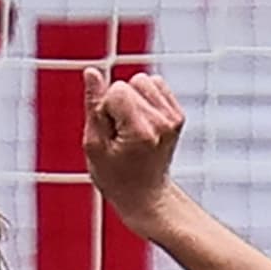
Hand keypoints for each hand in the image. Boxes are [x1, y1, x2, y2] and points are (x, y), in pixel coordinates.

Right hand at [82, 67, 184, 230]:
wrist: (146, 196)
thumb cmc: (117, 178)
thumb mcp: (95, 146)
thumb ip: (93, 106)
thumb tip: (92, 73)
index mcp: (142, 132)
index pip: (116, 90)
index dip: (105, 108)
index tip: (110, 133)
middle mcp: (162, 123)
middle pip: (130, 83)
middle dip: (119, 103)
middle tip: (121, 135)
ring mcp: (174, 119)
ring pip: (144, 80)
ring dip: (133, 98)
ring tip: (131, 128)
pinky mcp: (178, 115)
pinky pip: (156, 85)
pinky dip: (145, 98)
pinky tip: (142, 122)